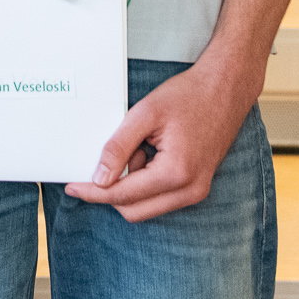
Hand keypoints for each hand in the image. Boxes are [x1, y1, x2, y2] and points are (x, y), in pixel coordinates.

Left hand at [63, 56, 258, 222]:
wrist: (225, 89)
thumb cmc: (189, 96)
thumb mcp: (145, 113)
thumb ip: (119, 147)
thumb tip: (99, 178)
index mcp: (176, 173)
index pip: (123, 196)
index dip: (93, 192)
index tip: (72, 187)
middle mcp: (190, 191)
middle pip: (133, 210)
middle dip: (112, 190)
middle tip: (104, 160)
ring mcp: (196, 192)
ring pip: (146, 206)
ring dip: (131, 184)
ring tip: (137, 147)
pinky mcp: (196, 187)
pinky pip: (160, 197)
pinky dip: (145, 181)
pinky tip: (147, 152)